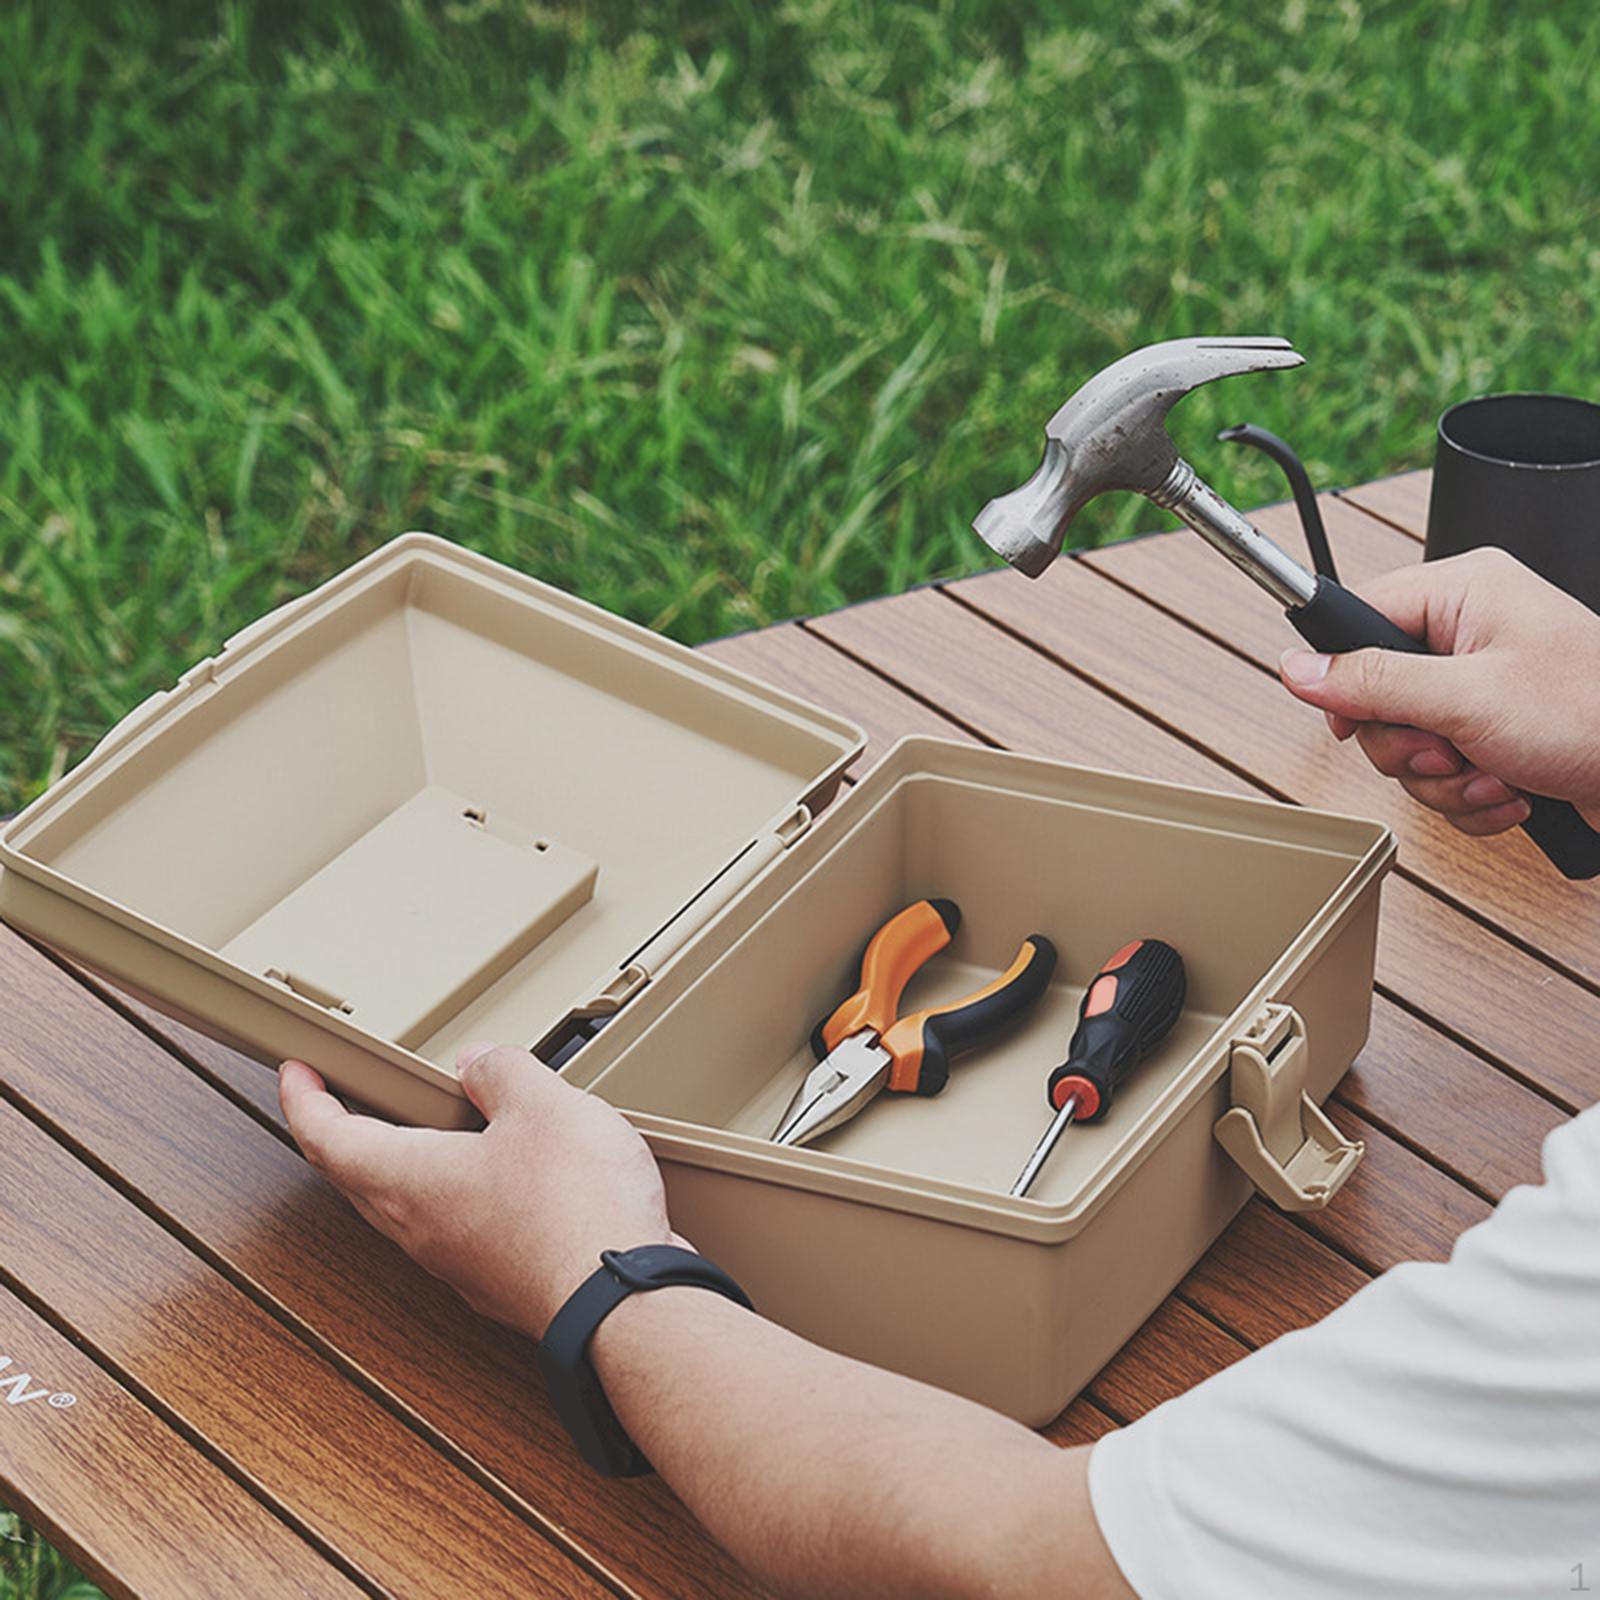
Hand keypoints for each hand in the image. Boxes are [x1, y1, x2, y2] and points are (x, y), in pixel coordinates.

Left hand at [279, 1044, 676, 1337]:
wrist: (624, 1302)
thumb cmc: (576, 1211)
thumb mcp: (543, 1104)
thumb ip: (504, 1073)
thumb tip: (478, 1062)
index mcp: (412, 1180)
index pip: (329, 1139)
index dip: (305, 1101)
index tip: (296, 1076)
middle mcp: (423, 1229)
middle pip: (358, 1180)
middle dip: (344, 1135)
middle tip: (342, 1103)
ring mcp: (461, 1262)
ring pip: (406, 1210)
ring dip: (398, 1168)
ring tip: (421, 1132)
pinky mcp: (501, 1281)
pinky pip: (456, 1230)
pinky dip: (455, 1195)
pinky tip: (496, 1177)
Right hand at [1278, 548, 1599, 835]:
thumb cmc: (1593, 715)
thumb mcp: (1464, 698)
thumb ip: (1371, 681)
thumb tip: (1297, 666)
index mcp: (1465, 592)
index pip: (1359, 617)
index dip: (1343, 675)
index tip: (1347, 718)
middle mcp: (1471, 632)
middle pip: (1376, 694)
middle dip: (1409, 746)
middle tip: (1448, 752)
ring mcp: (1483, 686)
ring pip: (1408, 743)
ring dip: (1444, 779)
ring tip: (1492, 774)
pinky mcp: (1495, 732)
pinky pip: (1443, 772)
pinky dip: (1471, 795)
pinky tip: (1510, 789)